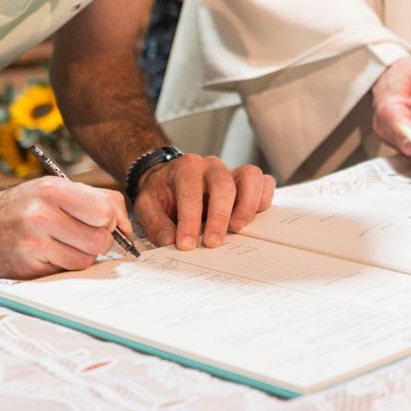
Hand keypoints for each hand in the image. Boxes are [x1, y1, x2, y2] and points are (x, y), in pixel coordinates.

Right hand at [0, 176, 131, 277]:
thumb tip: (127, 228)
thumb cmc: (23, 206)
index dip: (111, 221)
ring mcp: (33, 244)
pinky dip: (62, 267)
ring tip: (61, 243)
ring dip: (80, 256)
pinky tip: (46, 255)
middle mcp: (41, 215)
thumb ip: (95, 201)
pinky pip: (65, 273)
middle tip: (80, 235)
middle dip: (97, 241)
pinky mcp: (27, 268)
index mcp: (52, 190)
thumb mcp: (54, 188)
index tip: (105, 223)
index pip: (104, 211)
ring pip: (84, 261)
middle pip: (99, 240)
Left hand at [134, 153, 274, 250]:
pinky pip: (263, 182)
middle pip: (223, 185)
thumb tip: (169, 240)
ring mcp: (231, 171)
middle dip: (219, 217)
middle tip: (212, 243)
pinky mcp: (246, 181)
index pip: (190, 192)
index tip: (187, 244)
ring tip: (237, 228)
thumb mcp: (147, 205)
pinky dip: (263, 199)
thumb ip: (155, 223)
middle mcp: (211, 166)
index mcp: (186, 168)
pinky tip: (253, 217)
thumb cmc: (162, 192)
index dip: (189, 220)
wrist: (170, 179)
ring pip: (250, 178)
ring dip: (246, 206)